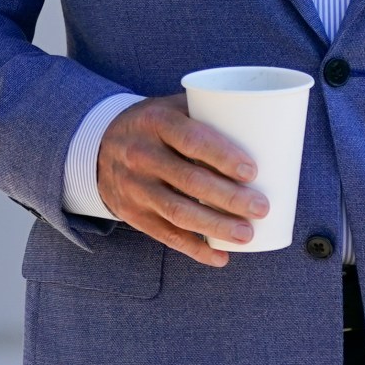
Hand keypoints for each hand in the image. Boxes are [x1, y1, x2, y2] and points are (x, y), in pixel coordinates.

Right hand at [95, 94, 267, 267]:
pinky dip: (194, 249)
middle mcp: (141, 154)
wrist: (98, 144)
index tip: (253, 171)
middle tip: (261, 207)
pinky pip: (165, 235)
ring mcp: (134, 187)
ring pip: (178, 212)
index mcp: (156, 121)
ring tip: (247, 234)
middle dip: (229, 198)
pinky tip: (220, 256)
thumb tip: (266, 124)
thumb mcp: (171, 107)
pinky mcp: (132, 213)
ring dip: (215, 227)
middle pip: (189, 181)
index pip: (191, 139)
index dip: (222, 156)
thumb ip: (208, 112)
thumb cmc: (154, 124)